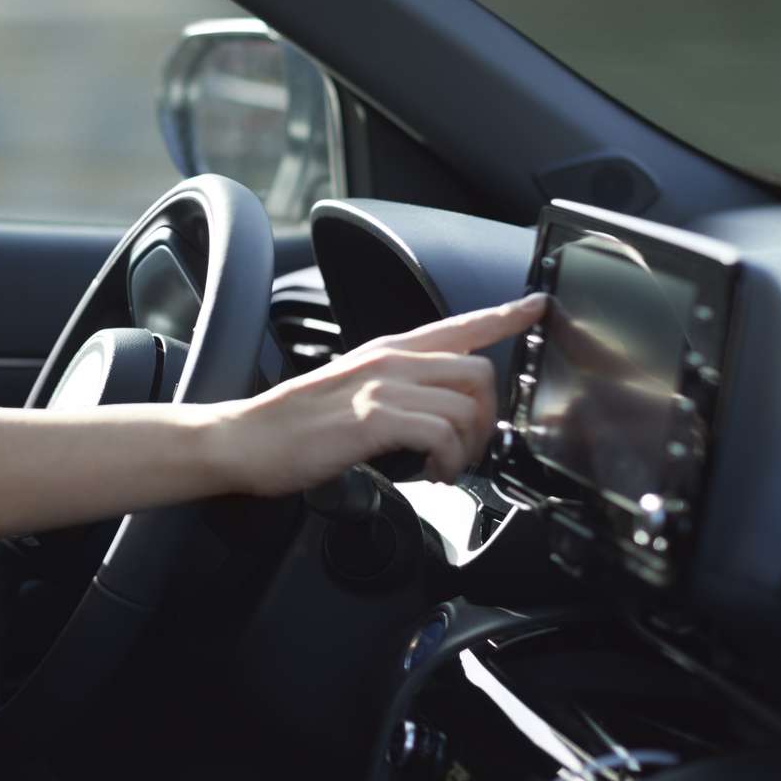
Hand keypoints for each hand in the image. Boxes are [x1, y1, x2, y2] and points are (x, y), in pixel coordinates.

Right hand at [222, 293, 545, 493]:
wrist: (244, 439)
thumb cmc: (291, 424)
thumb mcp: (349, 391)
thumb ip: (393, 392)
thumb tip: (433, 416)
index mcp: (385, 352)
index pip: (457, 325)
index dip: (504, 315)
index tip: (536, 307)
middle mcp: (388, 361)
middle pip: (478, 370)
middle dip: (489, 417)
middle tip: (470, 449)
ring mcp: (381, 387)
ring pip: (466, 405)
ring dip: (468, 447)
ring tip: (445, 468)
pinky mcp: (373, 419)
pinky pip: (442, 435)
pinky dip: (448, 461)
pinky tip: (431, 473)